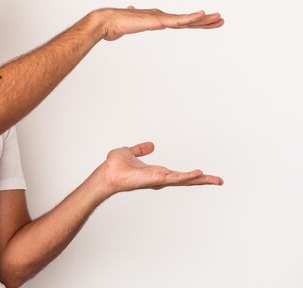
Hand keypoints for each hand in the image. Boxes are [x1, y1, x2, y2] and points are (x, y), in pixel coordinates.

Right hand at [98, 7, 223, 40]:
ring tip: (219, 18)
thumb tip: (126, 15)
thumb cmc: (114, 25)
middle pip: (188, 20)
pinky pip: (178, 20)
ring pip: (187, 19)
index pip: (180, 22)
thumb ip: (129, 22)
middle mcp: (161, 17)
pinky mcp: (157, 21)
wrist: (106, 22)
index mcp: (156, 19)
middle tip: (221, 19)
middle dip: (205, 21)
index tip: (207, 21)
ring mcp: (160, 18)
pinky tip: (202, 14)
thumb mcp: (127, 26)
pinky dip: (191, 17)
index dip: (194, 22)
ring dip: (204, 19)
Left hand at [99, 142, 223, 193]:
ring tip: (215, 179)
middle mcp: (160, 178)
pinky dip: (186, 176)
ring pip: (184, 180)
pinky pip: (174, 178)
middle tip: (220, 181)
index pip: (178, 175)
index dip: (191, 176)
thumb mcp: (130, 152)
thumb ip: (140, 149)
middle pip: (186, 180)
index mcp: (157, 172)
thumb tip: (150, 145)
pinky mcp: (156, 179)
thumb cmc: (115, 166)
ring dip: (199, 180)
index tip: (205, 175)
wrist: (108, 172)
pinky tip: (198, 174)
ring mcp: (159, 180)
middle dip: (203, 181)